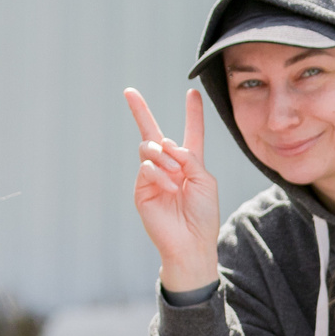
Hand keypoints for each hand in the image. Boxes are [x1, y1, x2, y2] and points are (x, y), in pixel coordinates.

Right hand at [126, 88, 222, 294]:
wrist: (190, 243)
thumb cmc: (203, 215)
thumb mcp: (205, 180)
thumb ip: (190, 157)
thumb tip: (167, 145)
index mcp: (190, 163)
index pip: (192, 133)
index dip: (193, 113)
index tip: (193, 92)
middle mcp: (169, 166)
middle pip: (153, 133)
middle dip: (140, 111)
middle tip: (129, 92)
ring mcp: (153, 176)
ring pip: (149, 147)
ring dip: (165, 156)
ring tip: (176, 174)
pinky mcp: (141, 188)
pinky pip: (147, 167)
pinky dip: (161, 175)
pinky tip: (170, 188)